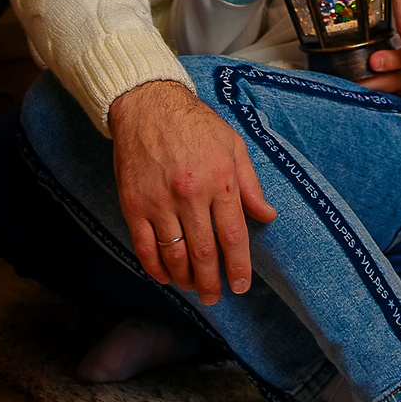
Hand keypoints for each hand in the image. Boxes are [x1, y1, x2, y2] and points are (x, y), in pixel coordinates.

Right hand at [107, 79, 277, 306]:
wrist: (147, 104)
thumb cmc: (195, 123)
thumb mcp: (233, 145)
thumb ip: (251, 184)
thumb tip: (267, 216)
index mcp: (219, 180)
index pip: (233, 235)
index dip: (237, 266)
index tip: (240, 285)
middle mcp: (190, 194)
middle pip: (203, 252)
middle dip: (211, 282)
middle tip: (215, 297)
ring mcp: (159, 201)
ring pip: (174, 255)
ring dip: (185, 279)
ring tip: (193, 288)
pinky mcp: (133, 204)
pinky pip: (144, 246)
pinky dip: (155, 268)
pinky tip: (165, 276)